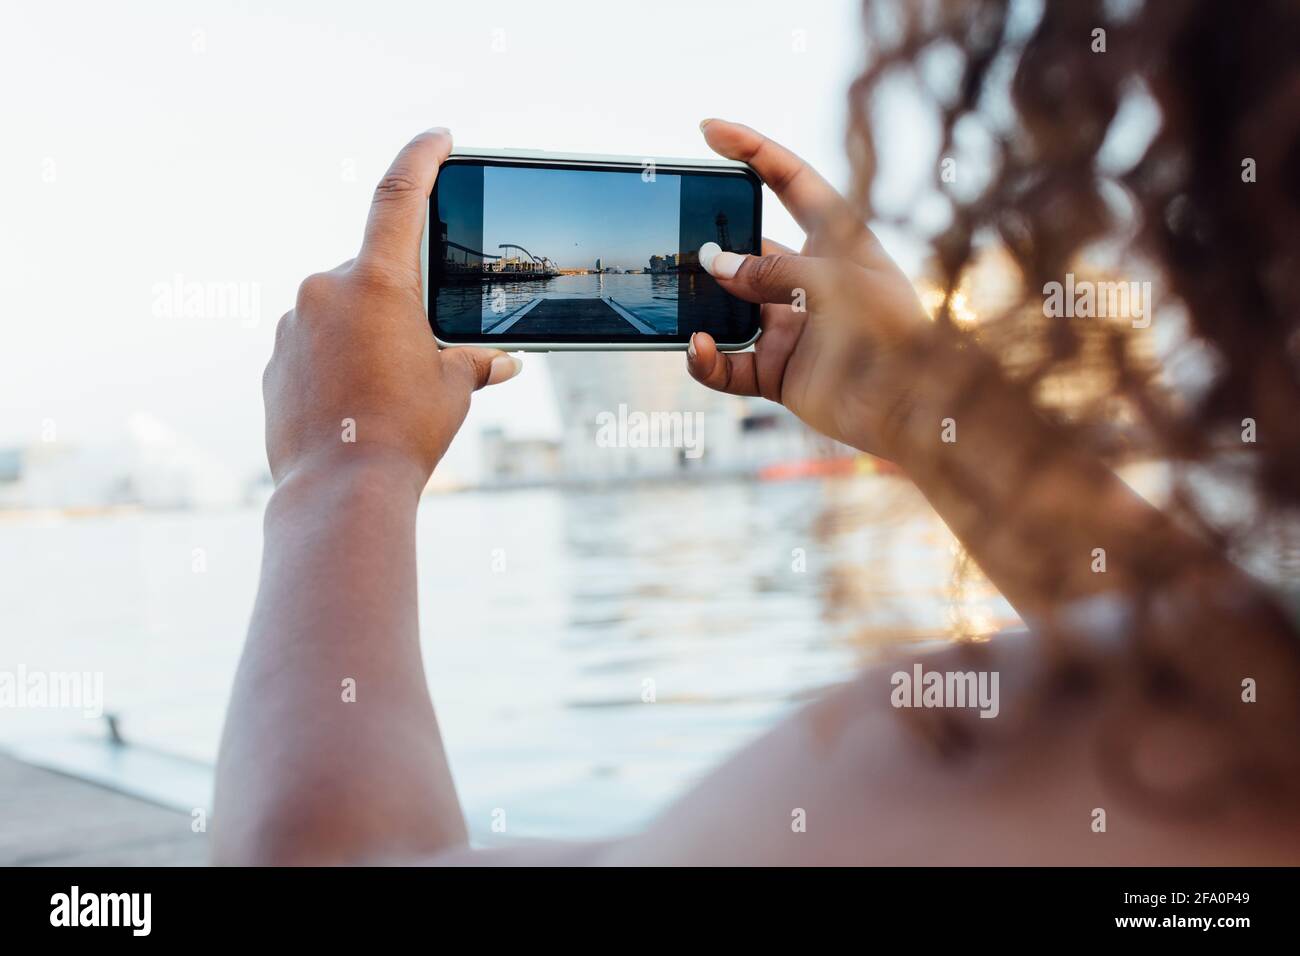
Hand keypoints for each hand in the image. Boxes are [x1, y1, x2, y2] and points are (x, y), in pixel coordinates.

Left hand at [263, 128, 520, 493]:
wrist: (339, 490)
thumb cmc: (403, 433)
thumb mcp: (452, 389)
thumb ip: (473, 362)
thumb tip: (500, 363)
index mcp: (376, 283)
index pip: (399, 198)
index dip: (420, 159)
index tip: (437, 138)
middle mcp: (326, 290)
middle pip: (372, 273)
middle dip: (398, 302)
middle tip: (419, 351)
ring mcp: (292, 324)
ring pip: (341, 311)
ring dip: (366, 335)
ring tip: (386, 392)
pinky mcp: (275, 360)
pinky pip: (313, 344)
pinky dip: (337, 362)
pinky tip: (356, 404)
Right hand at [686, 119, 933, 460]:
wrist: (912, 410)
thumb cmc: (889, 332)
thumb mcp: (832, 281)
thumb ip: (770, 269)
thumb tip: (714, 267)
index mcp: (837, 241)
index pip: (790, 182)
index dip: (752, 150)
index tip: (709, 131)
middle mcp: (809, 280)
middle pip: (748, 248)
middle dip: (712, 241)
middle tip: (678, 233)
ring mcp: (791, 326)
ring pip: (729, 307)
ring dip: (702, 303)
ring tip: (676, 293)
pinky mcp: (778, 372)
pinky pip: (728, 364)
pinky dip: (707, 359)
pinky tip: (698, 346)